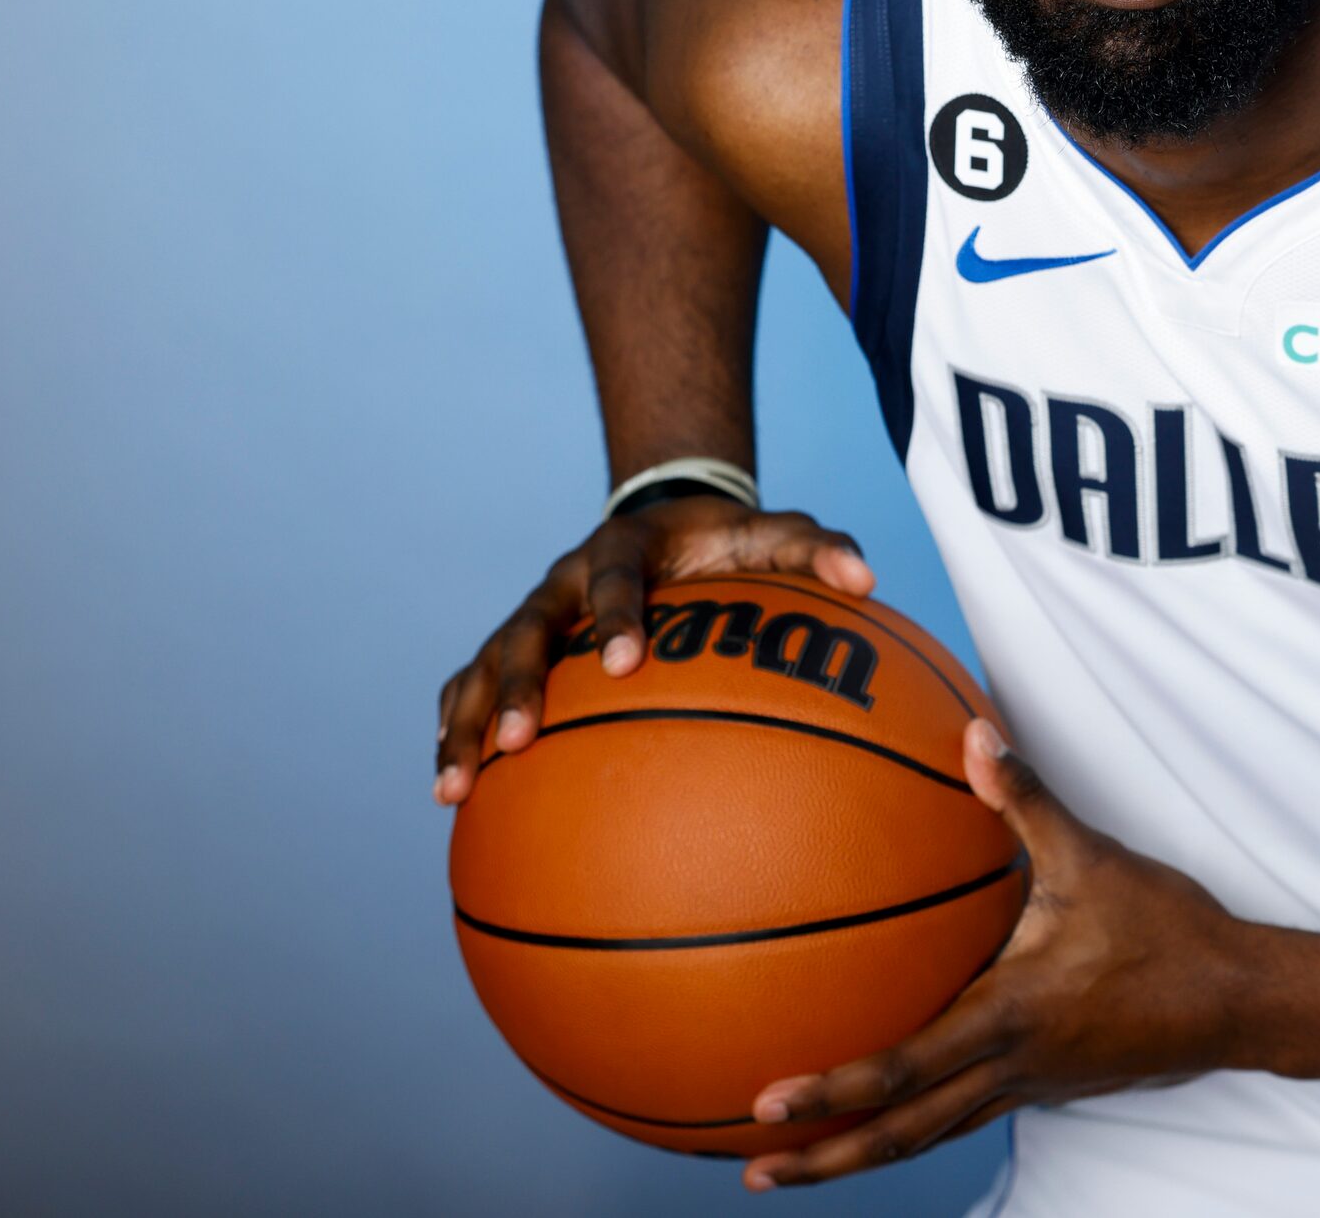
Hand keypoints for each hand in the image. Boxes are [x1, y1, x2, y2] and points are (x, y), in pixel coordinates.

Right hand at [433, 495, 873, 803]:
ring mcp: (533, 617)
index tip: (625, 663)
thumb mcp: (774, 533)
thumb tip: (868, 578)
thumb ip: (819, 548)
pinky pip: (472, 690)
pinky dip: (456, 733)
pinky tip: (450, 796)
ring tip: (452, 791)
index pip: (611, 577)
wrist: (671, 523)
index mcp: (623, 546)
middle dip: (520, 685)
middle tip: (519, 742)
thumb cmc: (729, 543)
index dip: (615, 616)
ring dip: (466, 725)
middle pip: (526, 629)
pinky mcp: (518, 649)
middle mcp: (564, 581)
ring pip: (483, 667)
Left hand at [742, 720, 1248, 1189]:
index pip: (905, 1067)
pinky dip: (913, 1121)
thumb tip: (975, 738)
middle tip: (754, 1166)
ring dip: (861, 1153)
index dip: (834, 1089)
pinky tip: (890, 1105)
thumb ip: (1026, 800)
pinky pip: (962, 1114)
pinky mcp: (1044, 1085)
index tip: (769, 1102)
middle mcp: (1010, 1066)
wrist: (1236, 999)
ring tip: (800, 1161)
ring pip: (930, 1133)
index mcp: (1010, 1016)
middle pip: (902, 1132)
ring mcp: (1027, 1085)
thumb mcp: (1093, 856)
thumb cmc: (1167, 930)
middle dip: (825, 1157)